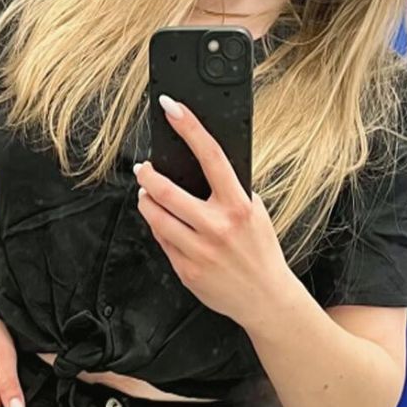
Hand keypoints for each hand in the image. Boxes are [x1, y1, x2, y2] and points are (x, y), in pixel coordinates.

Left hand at [133, 95, 294, 327]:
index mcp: (238, 206)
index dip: (189, 127)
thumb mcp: (256, 213)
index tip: (172, 108)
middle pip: (169, 192)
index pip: (210, 156)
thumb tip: (203, 169)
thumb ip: (233, 192)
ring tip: (146, 194)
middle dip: (149, 176)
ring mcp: (199, 250)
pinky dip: (158, 228)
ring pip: (158, 218)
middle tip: (142, 169)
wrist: (264, 298)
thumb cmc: (260, 252)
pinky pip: (163, 242)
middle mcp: (217, 227)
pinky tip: (161, 223)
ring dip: (146, 201)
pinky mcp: (187, 270)